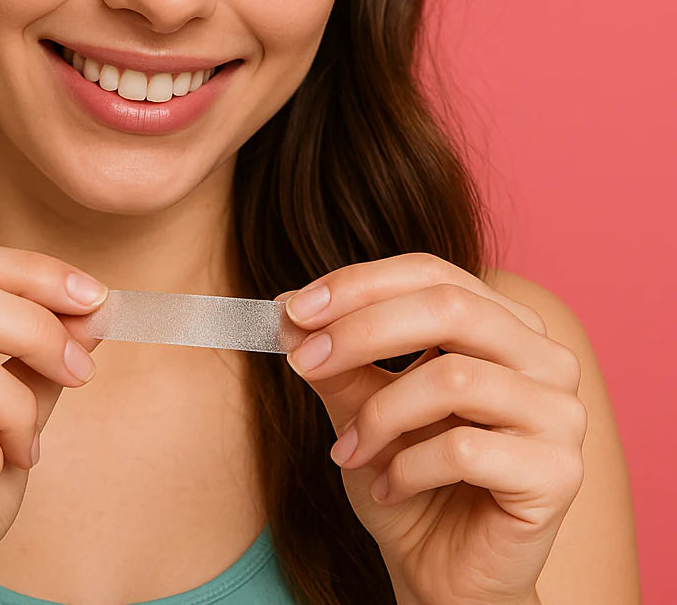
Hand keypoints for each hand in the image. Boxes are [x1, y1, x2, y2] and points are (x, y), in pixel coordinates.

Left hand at [277, 254, 585, 604]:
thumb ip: (334, 357)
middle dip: (361, 330)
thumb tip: (285, 311)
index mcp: (501, 323)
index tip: (293, 308)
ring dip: (379, 415)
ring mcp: (559, 413)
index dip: (359, 283)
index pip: (431, 272)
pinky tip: (387, 488)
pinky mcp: (559, 472)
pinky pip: (465, 451)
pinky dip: (407, 468)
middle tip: (304, 361)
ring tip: (346, 451)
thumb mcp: (358, 406)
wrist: (442, 572)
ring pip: (453, 378)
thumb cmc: (405, 477)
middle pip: (449, 307)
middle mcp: (542, 357)